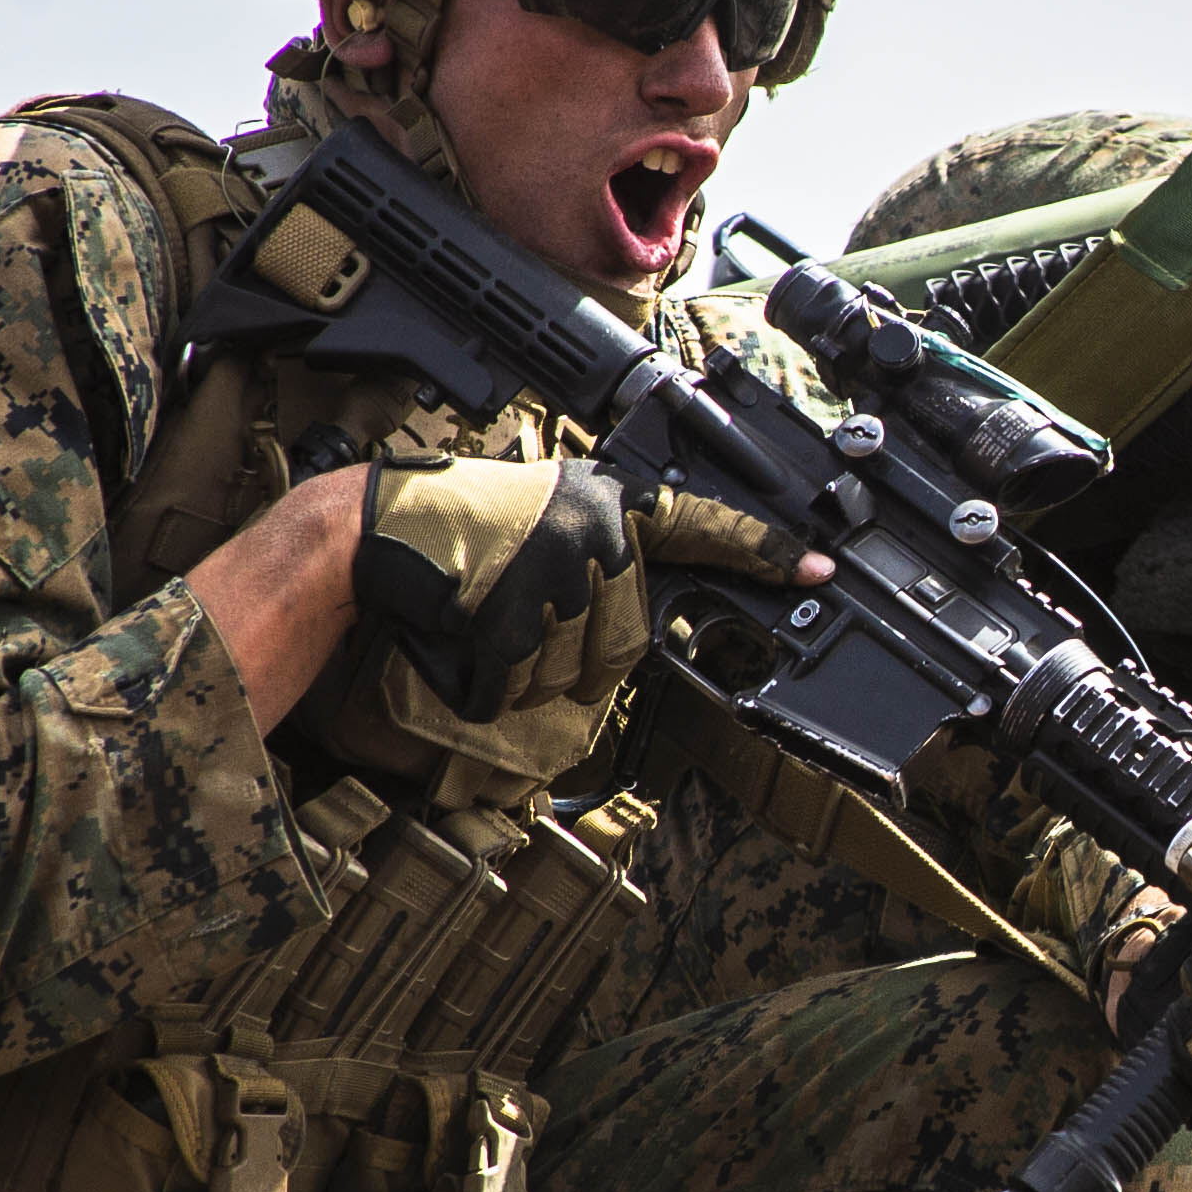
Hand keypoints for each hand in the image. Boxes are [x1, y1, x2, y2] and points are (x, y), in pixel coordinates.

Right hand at [342, 456, 812, 793]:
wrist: (374, 527)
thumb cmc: (460, 528)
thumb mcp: (549, 519)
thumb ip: (605, 553)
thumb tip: (642, 619)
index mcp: (609, 504)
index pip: (704, 527)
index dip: (763, 552)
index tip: (817, 567)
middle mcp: (595, 535)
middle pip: (626, 644)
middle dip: (575, 651)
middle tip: (519, 610)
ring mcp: (555, 578)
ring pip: (571, 674)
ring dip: (529, 669)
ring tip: (487, 613)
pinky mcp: (512, 622)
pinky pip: (517, 688)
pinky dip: (487, 682)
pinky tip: (463, 637)